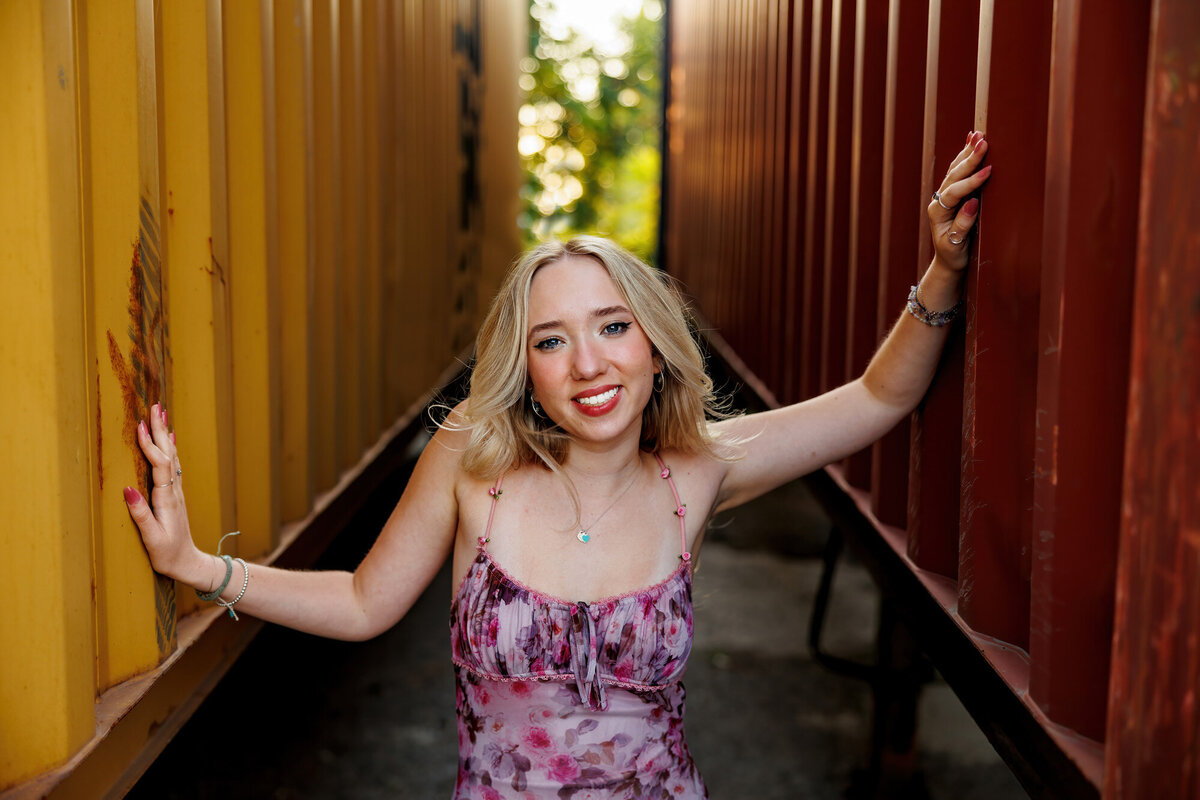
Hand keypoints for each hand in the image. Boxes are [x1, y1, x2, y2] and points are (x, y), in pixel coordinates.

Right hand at [123, 403, 204, 583]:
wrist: (188, 563)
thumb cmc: (168, 554)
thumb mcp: (152, 538)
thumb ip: (140, 514)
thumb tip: (127, 488)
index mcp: (167, 499)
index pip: (160, 466)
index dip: (150, 446)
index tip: (140, 426)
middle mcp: (174, 491)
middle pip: (169, 454)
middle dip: (161, 430)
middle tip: (155, 406)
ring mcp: (176, 491)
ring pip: (172, 456)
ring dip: (166, 434)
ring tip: (161, 414)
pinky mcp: (175, 495)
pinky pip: (173, 465)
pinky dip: (170, 448)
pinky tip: (171, 438)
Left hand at [928, 130, 991, 272]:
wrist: (949, 260)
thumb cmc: (955, 254)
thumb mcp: (957, 245)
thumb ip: (962, 225)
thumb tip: (972, 203)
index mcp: (938, 212)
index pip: (954, 192)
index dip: (971, 182)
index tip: (988, 171)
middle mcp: (938, 201)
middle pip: (953, 176)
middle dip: (969, 159)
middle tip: (983, 142)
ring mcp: (944, 196)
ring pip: (954, 170)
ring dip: (967, 153)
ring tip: (978, 135)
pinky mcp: (952, 194)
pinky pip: (957, 171)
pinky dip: (964, 156)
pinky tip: (970, 141)